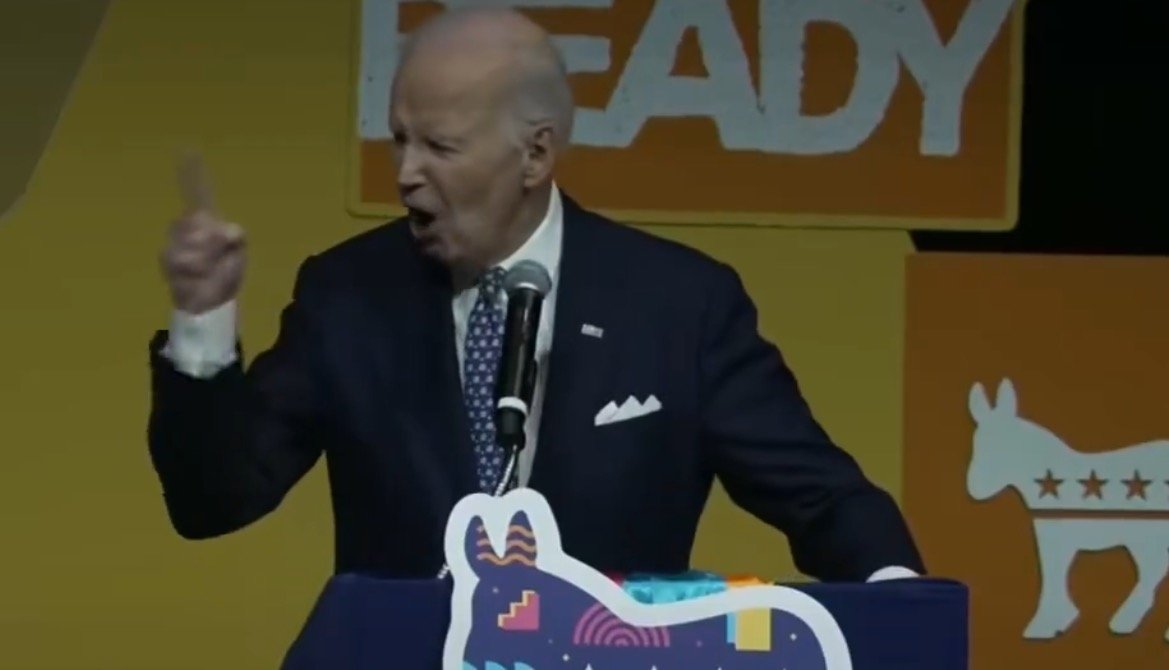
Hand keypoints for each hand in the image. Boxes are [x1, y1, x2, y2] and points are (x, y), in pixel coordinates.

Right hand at [162, 151, 245, 313]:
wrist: (209, 302)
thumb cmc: (223, 274)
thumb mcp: (238, 252)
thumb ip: (232, 236)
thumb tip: (223, 228)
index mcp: (206, 222)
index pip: (198, 192)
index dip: (192, 173)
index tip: (187, 150)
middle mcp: (187, 227)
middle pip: (198, 219)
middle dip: (212, 240)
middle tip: (219, 256)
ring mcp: (174, 241)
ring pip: (191, 240)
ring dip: (206, 258)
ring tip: (208, 270)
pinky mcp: (166, 258)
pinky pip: (183, 258)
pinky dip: (196, 269)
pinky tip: (198, 277)